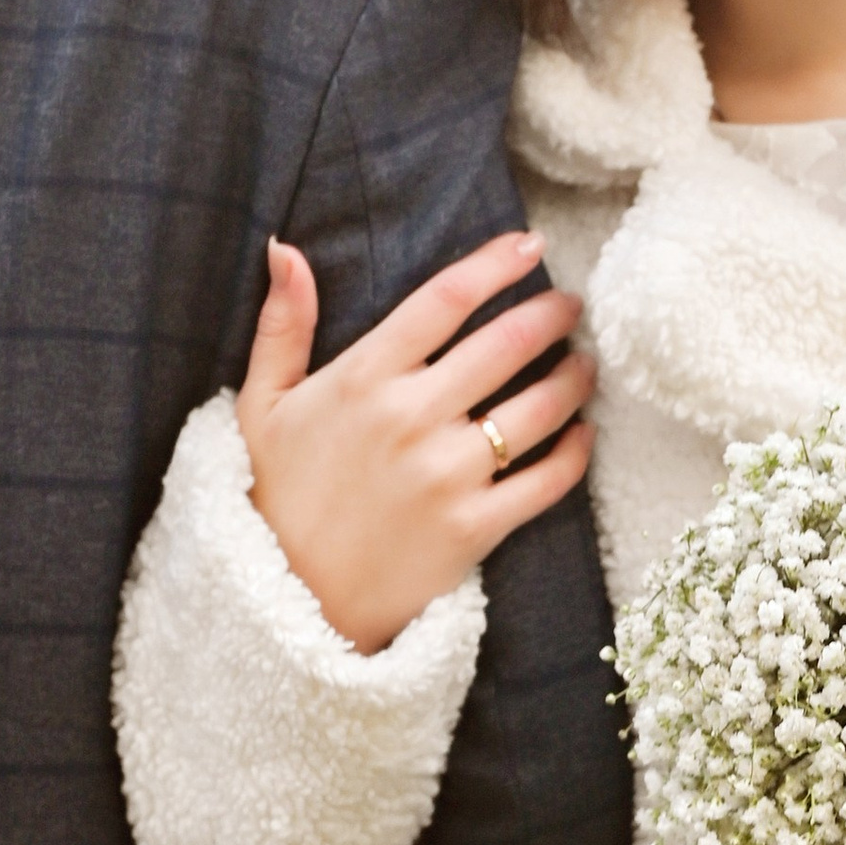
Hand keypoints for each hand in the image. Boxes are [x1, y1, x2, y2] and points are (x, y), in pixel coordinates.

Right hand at [238, 230, 596, 652]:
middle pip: (505, 345)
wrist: (286, 599)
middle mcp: (411, 418)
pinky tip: (583, 432)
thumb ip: (282, 325)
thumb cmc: (277, 494)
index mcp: (362, 378)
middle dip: (551, 315)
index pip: (444, 300)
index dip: (495, 264)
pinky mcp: (474, 528)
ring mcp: (447, 475)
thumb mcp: (262, 405)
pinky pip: (547, 479)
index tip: (530, 246)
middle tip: (571, 305)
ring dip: (574, 377)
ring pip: (539, 408)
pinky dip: (576, 450)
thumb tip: (286, 249)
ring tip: (584, 363)